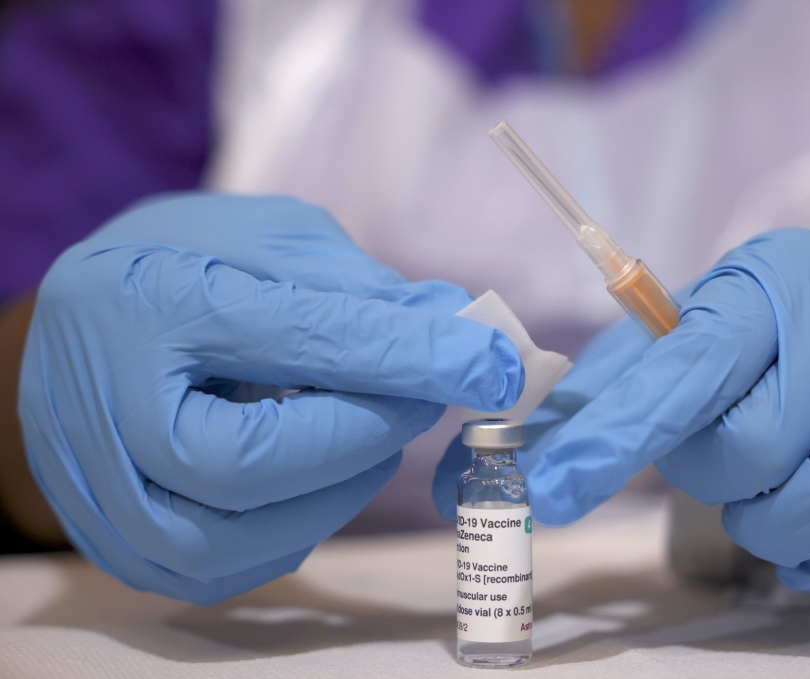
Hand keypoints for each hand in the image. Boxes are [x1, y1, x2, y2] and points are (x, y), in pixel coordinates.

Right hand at [19, 192, 522, 603]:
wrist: (72, 336)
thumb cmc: (179, 270)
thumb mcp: (262, 238)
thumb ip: (351, 284)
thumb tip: (451, 324)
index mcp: (148, 305)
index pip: (297, 340)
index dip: (407, 356)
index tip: (493, 362)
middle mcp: (108, 411)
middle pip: (250, 465)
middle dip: (364, 433)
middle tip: (424, 399)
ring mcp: (107, 496)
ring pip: (242, 534)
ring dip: (340, 486)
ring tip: (374, 429)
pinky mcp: (128, 548)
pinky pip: (235, 564)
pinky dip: (302, 520)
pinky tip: (325, 468)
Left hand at [436, 228, 809, 603]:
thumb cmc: (733, 340)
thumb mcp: (654, 351)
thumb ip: (572, 408)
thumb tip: (472, 478)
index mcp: (761, 290)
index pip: (685, 370)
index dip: (615, 436)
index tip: (550, 495)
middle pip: (747, 447)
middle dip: (704, 470)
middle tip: (711, 447)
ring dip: (764, 515)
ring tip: (758, 483)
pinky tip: (801, 526)